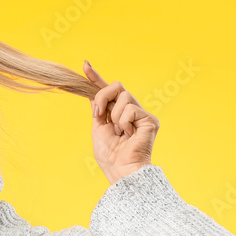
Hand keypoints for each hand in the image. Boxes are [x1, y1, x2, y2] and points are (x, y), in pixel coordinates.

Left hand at [82, 60, 159, 184]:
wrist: (121, 170)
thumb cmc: (110, 155)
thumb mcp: (98, 128)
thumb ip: (98, 110)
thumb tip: (92, 93)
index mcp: (118, 113)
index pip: (108, 91)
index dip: (96, 78)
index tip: (85, 65)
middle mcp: (131, 110)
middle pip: (117, 87)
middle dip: (103, 96)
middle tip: (98, 114)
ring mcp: (141, 114)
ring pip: (124, 97)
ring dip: (114, 116)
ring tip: (119, 133)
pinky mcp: (150, 119)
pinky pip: (130, 109)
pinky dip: (124, 122)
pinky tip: (128, 135)